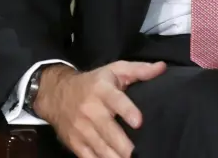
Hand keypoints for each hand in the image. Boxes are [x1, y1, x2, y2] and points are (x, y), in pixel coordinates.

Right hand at [34, 60, 165, 157]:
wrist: (56, 94)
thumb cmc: (93, 83)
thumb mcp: (114, 70)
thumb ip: (139, 70)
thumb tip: (162, 67)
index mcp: (102, 90)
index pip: (115, 100)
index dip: (127, 111)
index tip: (139, 122)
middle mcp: (90, 110)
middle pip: (109, 131)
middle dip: (124, 145)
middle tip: (138, 153)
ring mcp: (82, 128)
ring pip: (101, 148)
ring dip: (116, 157)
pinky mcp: (75, 142)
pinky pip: (89, 157)